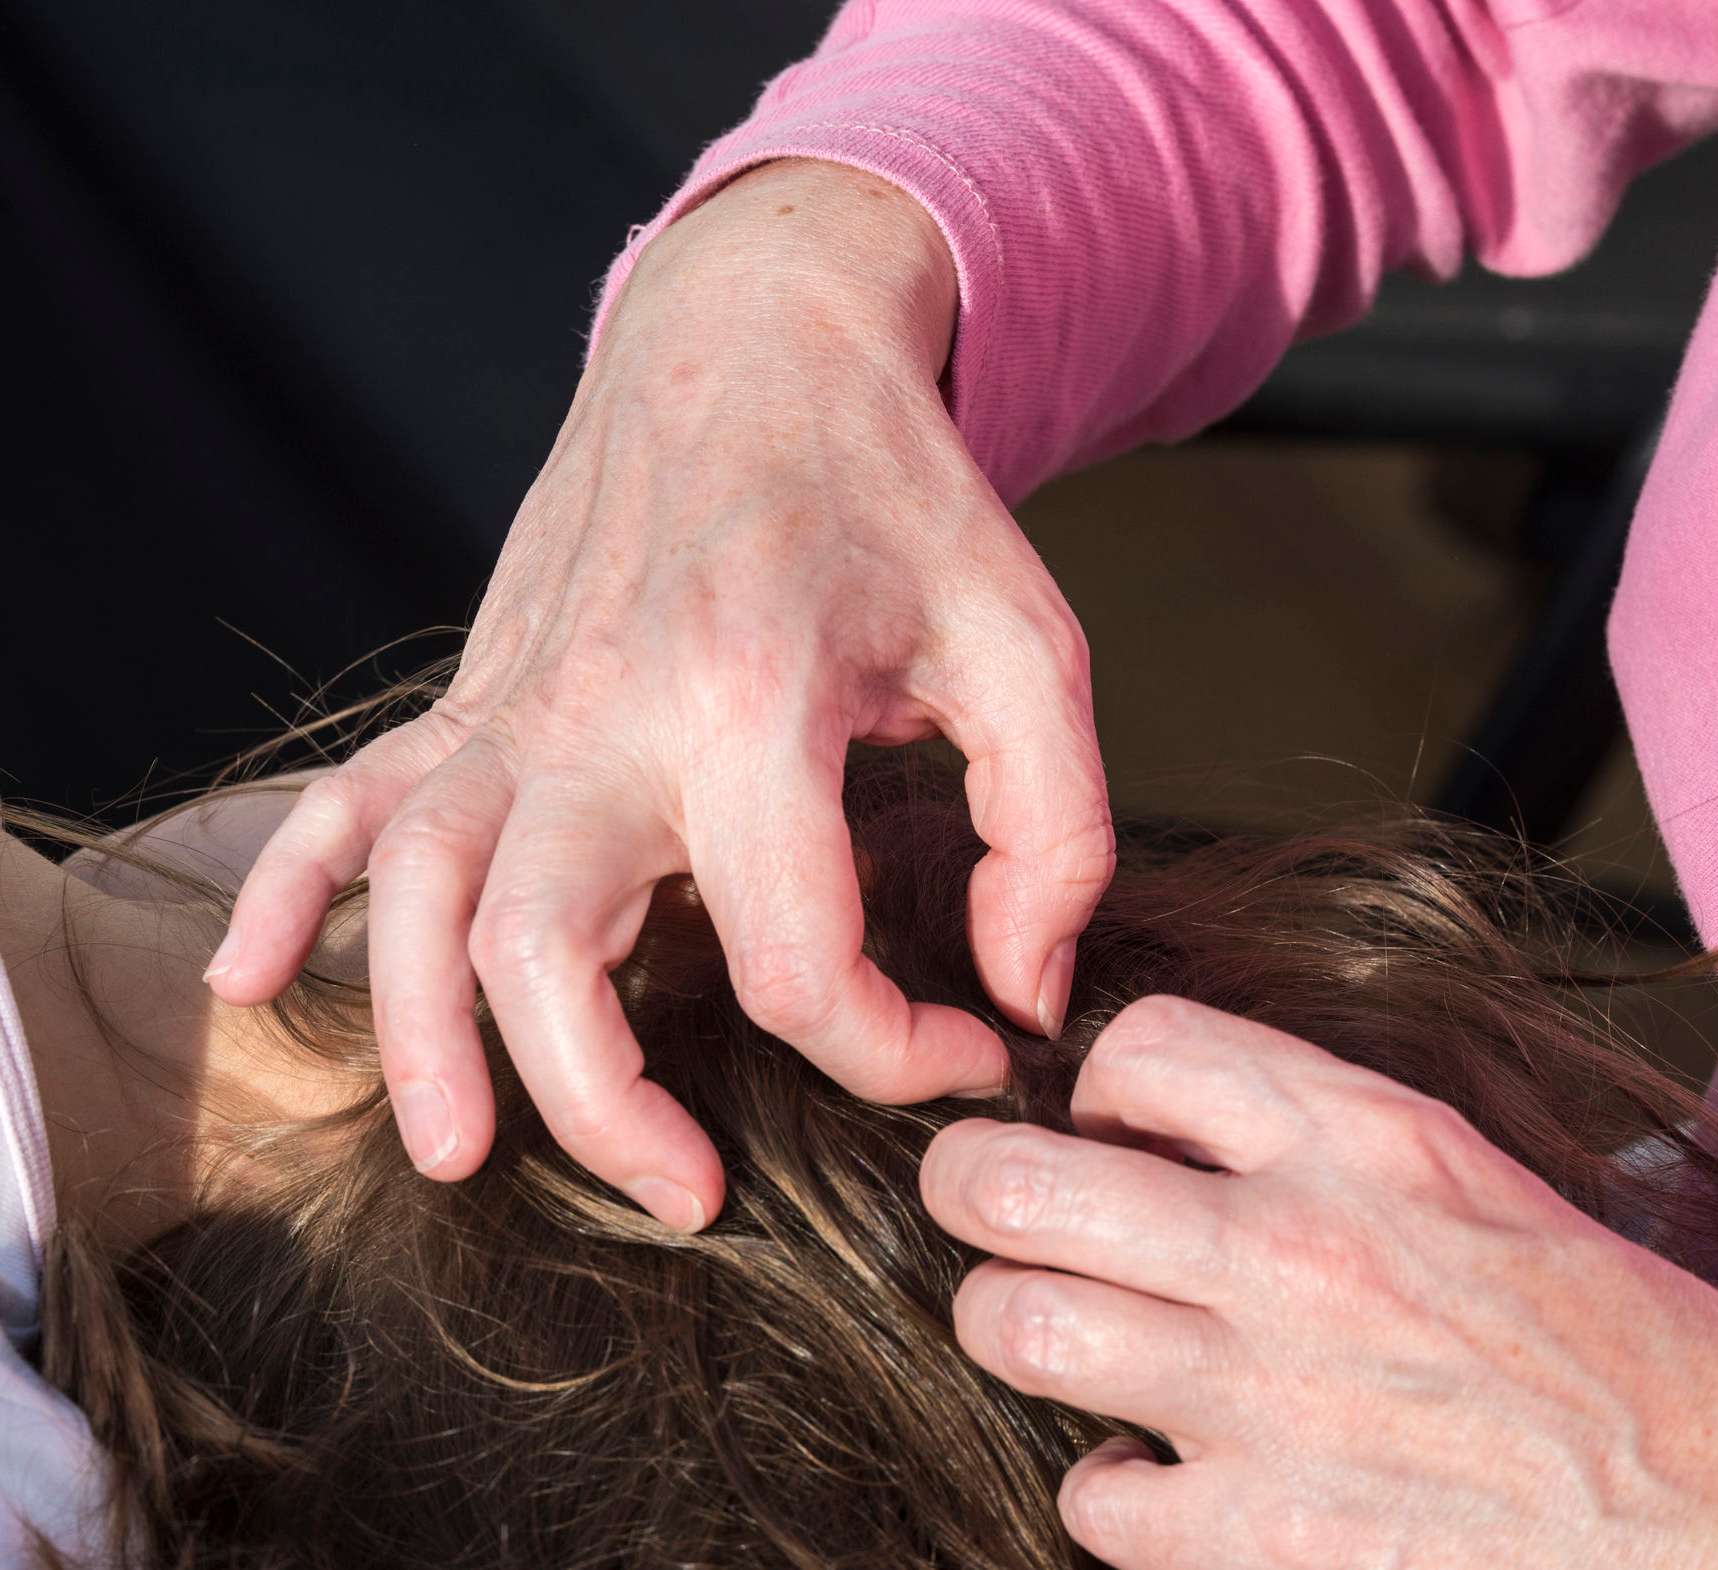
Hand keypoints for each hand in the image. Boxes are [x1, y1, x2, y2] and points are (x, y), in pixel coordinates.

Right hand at [206, 160, 1114, 1230]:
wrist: (760, 336)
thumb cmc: (901, 494)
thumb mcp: (1030, 643)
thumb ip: (1057, 832)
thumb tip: (1018, 989)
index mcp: (759, 702)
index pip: (799, 960)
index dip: (894, 1051)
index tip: (960, 1047)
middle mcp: (610, 711)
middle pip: (547, 957)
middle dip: (607, 1110)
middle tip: (689, 1195)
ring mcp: (521, 700)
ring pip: (418, 901)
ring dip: (421, 1042)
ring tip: (462, 1153)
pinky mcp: (477, 688)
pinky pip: (348, 799)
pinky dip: (285, 892)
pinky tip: (254, 981)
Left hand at [921, 996, 1717, 1569]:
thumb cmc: (1645, 1359)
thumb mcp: (1495, 1188)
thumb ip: (1339, 1147)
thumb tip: (1194, 1137)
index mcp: (1375, 1138)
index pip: (1143, 1042)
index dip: (1101, 1078)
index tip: (1111, 1120)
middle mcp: (1302, 1247)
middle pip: (1021, 1178)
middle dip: (975, 1186)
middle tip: (989, 1205)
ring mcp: (1272, 1400)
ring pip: (1018, 1324)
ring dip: (1015, 1325)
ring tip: (1055, 1332)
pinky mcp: (1268, 1544)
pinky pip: (1093, 1499)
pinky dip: (1106, 1491)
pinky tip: (1156, 1479)